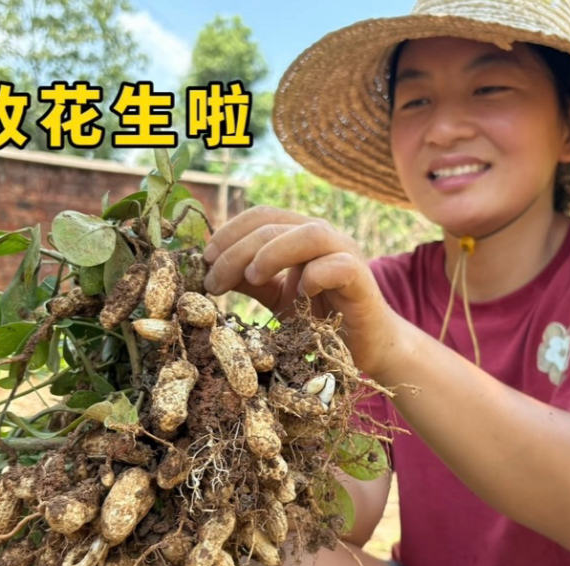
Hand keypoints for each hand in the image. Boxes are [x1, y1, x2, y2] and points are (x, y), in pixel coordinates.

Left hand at [202, 206, 399, 375]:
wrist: (364, 347)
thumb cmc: (318, 320)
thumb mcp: (275, 297)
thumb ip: (249, 280)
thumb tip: (211, 268)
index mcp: (300, 234)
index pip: (261, 216)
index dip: (229, 232)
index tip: (205, 261)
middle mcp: (324, 236)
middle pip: (275, 224)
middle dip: (237, 250)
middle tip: (214, 281)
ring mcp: (346, 254)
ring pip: (309, 234)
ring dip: (273, 253)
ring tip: (252, 278)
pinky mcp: (362, 279)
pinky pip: (339, 265)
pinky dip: (315, 275)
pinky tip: (299, 294)